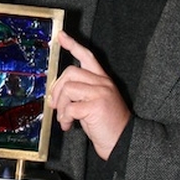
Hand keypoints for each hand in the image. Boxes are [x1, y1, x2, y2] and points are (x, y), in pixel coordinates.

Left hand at [49, 30, 130, 159]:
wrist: (124, 142)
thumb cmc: (107, 125)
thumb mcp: (95, 103)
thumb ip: (80, 93)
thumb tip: (57, 94)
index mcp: (103, 80)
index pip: (87, 56)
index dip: (72, 45)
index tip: (60, 36)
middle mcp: (102, 83)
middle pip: (70, 72)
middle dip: (57, 88)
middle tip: (56, 104)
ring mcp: (100, 93)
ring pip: (68, 88)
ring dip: (61, 106)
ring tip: (64, 119)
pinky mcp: (96, 106)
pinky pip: (70, 107)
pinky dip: (65, 117)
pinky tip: (69, 124)